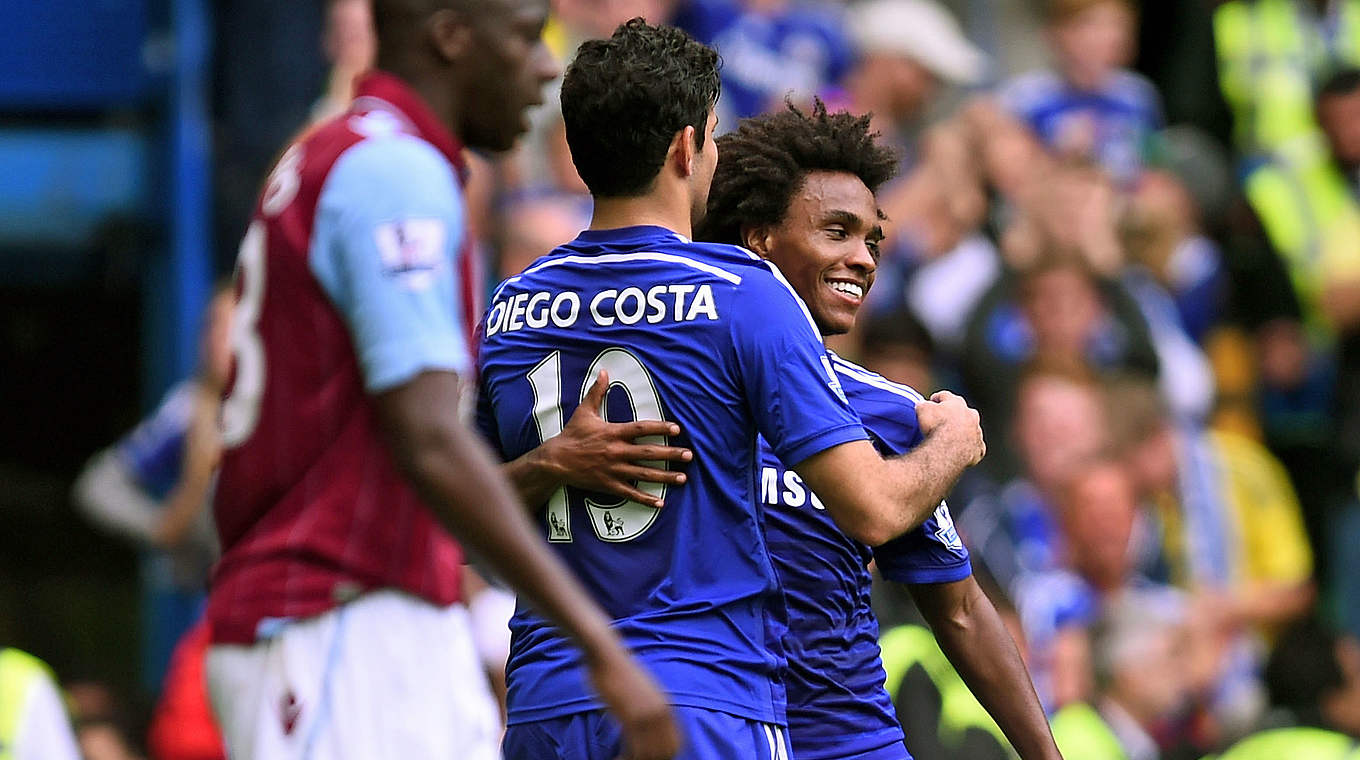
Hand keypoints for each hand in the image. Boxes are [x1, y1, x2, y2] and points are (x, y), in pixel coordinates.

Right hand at [542, 369, 691, 507]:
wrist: (556, 460)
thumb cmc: (572, 435)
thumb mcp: (584, 412)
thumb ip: (597, 392)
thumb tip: (604, 371)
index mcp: (613, 433)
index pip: (641, 429)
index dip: (660, 428)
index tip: (676, 429)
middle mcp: (616, 452)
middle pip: (648, 453)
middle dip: (671, 454)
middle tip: (689, 455)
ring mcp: (613, 470)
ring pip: (644, 475)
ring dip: (665, 477)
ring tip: (682, 478)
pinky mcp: (608, 485)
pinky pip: (630, 493)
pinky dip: (645, 499)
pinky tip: (660, 502)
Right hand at [586, 648, 682, 759]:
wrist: (607, 656)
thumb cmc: (618, 673)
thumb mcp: (644, 692)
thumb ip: (651, 708)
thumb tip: (650, 727)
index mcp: (667, 707)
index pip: (675, 743)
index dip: (664, 756)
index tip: (648, 758)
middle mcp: (662, 713)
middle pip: (666, 752)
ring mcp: (648, 715)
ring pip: (650, 755)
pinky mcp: (632, 717)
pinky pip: (634, 750)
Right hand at [916, 390, 984, 466]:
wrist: (948, 450)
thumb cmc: (936, 427)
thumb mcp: (922, 409)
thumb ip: (923, 404)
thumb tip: (922, 405)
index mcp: (957, 403)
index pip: (946, 396)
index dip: (937, 398)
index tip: (932, 402)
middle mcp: (971, 415)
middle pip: (963, 411)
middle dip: (954, 414)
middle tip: (943, 421)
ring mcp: (976, 432)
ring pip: (971, 429)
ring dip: (963, 431)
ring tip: (952, 438)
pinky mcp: (978, 448)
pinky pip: (975, 447)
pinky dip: (969, 448)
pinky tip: (962, 451)